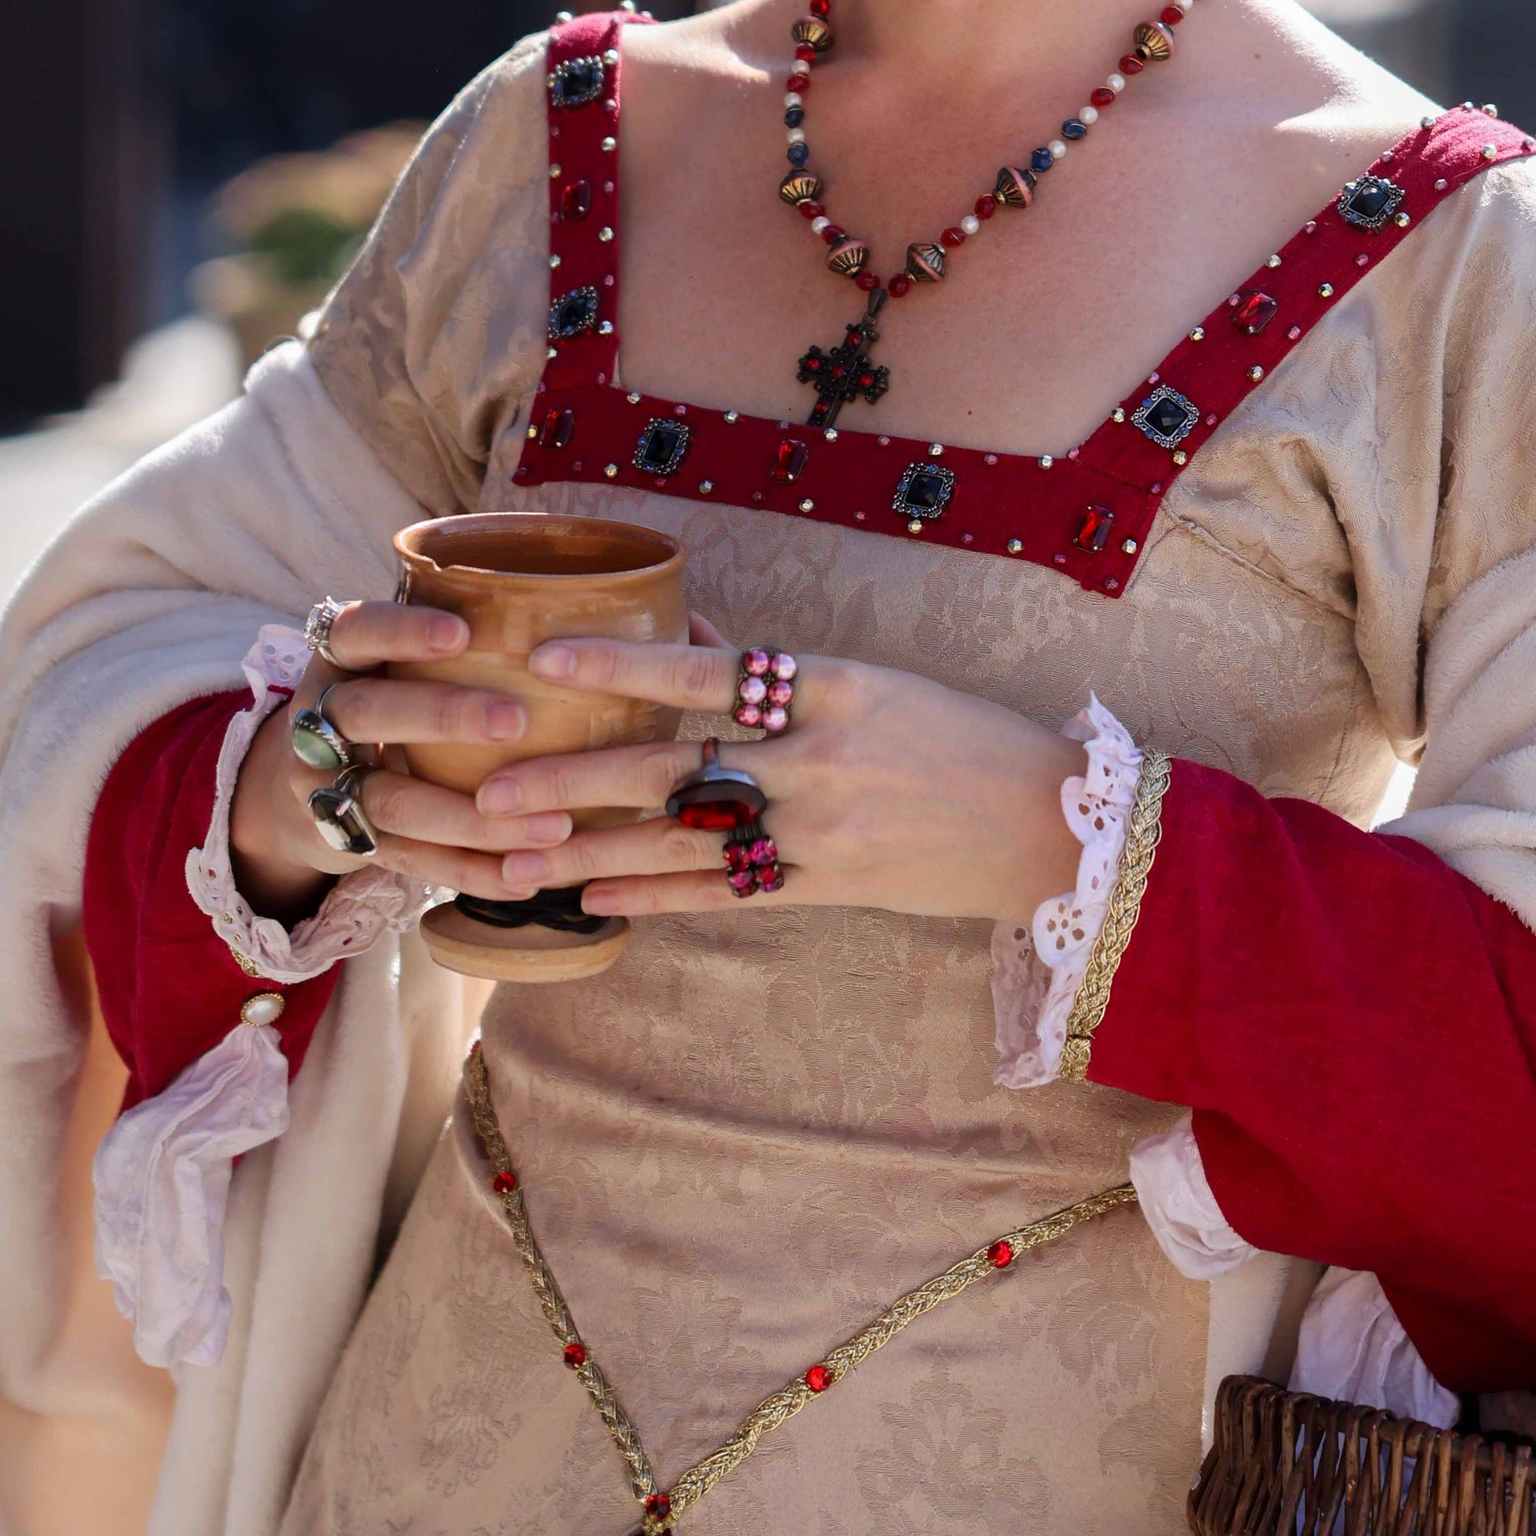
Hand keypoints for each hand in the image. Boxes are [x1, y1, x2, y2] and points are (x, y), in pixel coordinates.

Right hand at [228, 600, 578, 918]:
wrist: (299, 781)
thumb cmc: (383, 698)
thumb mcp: (389, 661)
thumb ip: (449, 641)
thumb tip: (572, 608)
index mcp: (337, 659)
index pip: (358, 631)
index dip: (403, 631)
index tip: (462, 632)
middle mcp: (319, 719)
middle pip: (370, 712)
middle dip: (443, 716)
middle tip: (517, 721)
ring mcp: (323, 787)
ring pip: (394, 802)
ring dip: (475, 820)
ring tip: (554, 827)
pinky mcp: (347, 843)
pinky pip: (409, 862)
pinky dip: (470, 873)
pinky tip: (527, 878)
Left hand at [469, 629, 1082, 927]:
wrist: (1044, 822)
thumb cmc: (954, 735)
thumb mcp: (870, 681)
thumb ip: (774, 669)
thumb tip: (679, 635)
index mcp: (832, 686)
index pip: (703, 672)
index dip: (619, 665)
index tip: (541, 660)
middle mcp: (819, 758)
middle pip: (672, 769)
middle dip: (573, 782)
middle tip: (491, 790)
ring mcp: (822, 829)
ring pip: (683, 843)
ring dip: (592, 853)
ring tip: (516, 861)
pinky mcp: (828, 887)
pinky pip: (726, 894)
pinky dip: (658, 898)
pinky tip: (597, 901)